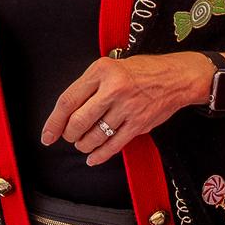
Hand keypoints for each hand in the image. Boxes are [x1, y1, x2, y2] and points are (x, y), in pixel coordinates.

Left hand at [41, 53, 210, 165]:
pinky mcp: (139, 124)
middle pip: (78, 121)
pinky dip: (100, 155)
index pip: (68, 100)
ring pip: (94, 136)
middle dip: (69, 135)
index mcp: (101, 71)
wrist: (176, 77)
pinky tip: (93, 158)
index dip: (54, 122)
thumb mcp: (112, 66)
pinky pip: (114, 145)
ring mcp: (127, 108)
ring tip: (83, 143)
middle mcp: (113, 89)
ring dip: (84, 145)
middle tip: (70, 136)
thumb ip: (90, 85)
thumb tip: (67, 112)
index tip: (47, 135)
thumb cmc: (143, 71)